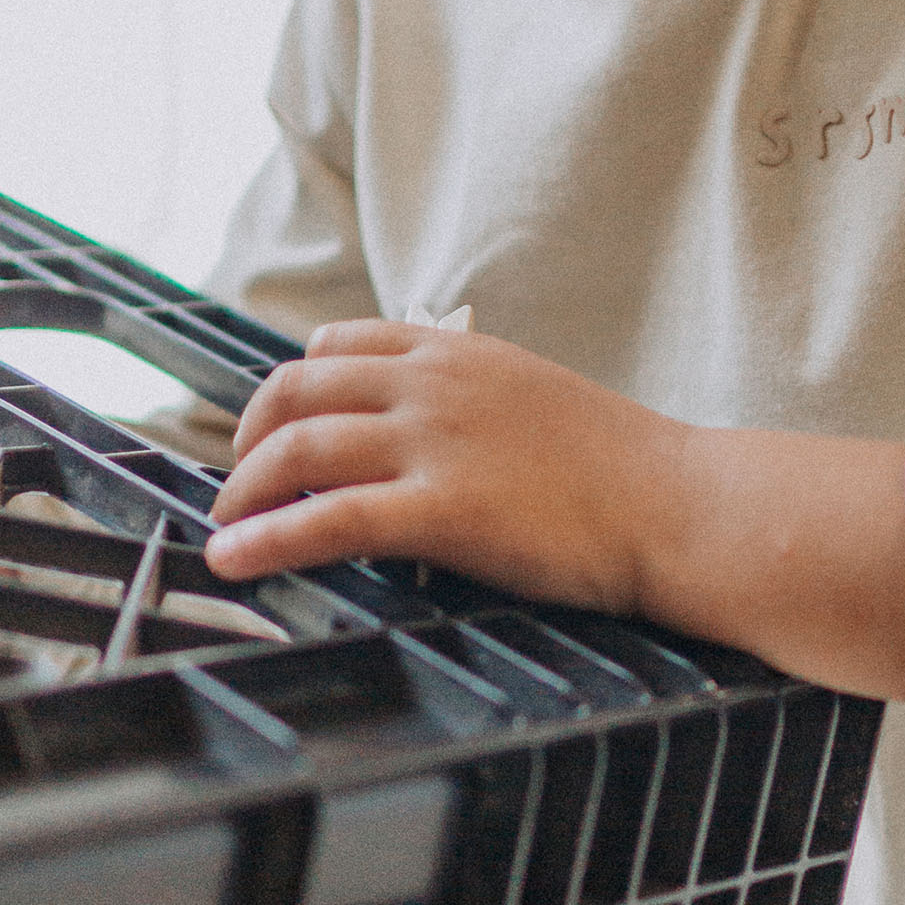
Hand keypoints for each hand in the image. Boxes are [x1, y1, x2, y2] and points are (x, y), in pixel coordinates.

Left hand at [202, 318, 904, 702]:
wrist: (679, 503)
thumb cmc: (619, 465)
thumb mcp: (530, 395)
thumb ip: (465, 398)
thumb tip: (409, 430)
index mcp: (456, 348)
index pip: (336, 344)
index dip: (288, 390)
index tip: (270, 431)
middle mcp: (433, 381)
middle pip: (298, 389)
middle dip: (249, 440)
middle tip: (236, 489)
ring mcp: (436, 441)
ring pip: (300, 448)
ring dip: (244, 492)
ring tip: (224, 532)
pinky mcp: (443, 510)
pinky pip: (329, 518)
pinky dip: (268, 538)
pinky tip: (235, 560)